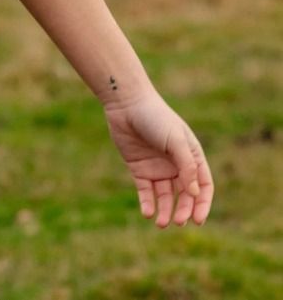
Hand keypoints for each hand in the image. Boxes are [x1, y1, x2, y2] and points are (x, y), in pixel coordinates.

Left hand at [102, 90, 213, 227]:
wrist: (126, 103)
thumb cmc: (155, 117)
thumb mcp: (175, 140)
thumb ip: (186, 166)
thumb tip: (194, 193)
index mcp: (191, 156)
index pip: (202, 185)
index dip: (202, 204)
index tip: (198, 220)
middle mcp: (176, 164)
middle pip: (184, 194)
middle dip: (183, 210)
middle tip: (179, 221)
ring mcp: (157, 167)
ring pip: (165, 196)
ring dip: (166, 211)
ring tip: (161, 223)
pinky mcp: (139, 168)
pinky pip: (145, 190)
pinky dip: (147, 203)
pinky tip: (147, 213)